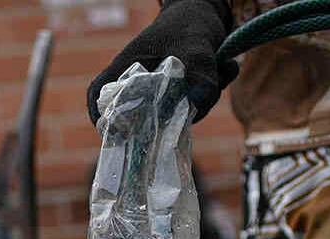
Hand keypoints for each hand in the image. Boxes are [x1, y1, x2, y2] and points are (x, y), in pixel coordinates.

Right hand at [87, 0, 238, 124]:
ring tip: (222, 66)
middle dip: (179, 113)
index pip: (101, 94)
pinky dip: (214, 91)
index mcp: (127, 67)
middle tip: (204, 96)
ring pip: (175, 115)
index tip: (115, 135)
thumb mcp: (196, 46)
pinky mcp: (181, 95)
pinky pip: (195, 107)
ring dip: (205, 98)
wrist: (208, 13)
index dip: (102, 117)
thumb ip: (200, 75)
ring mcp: (160, 92)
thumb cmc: (189, 24)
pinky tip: (228, 66)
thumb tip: (198, 104)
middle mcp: (140, 82)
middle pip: (144, 115)